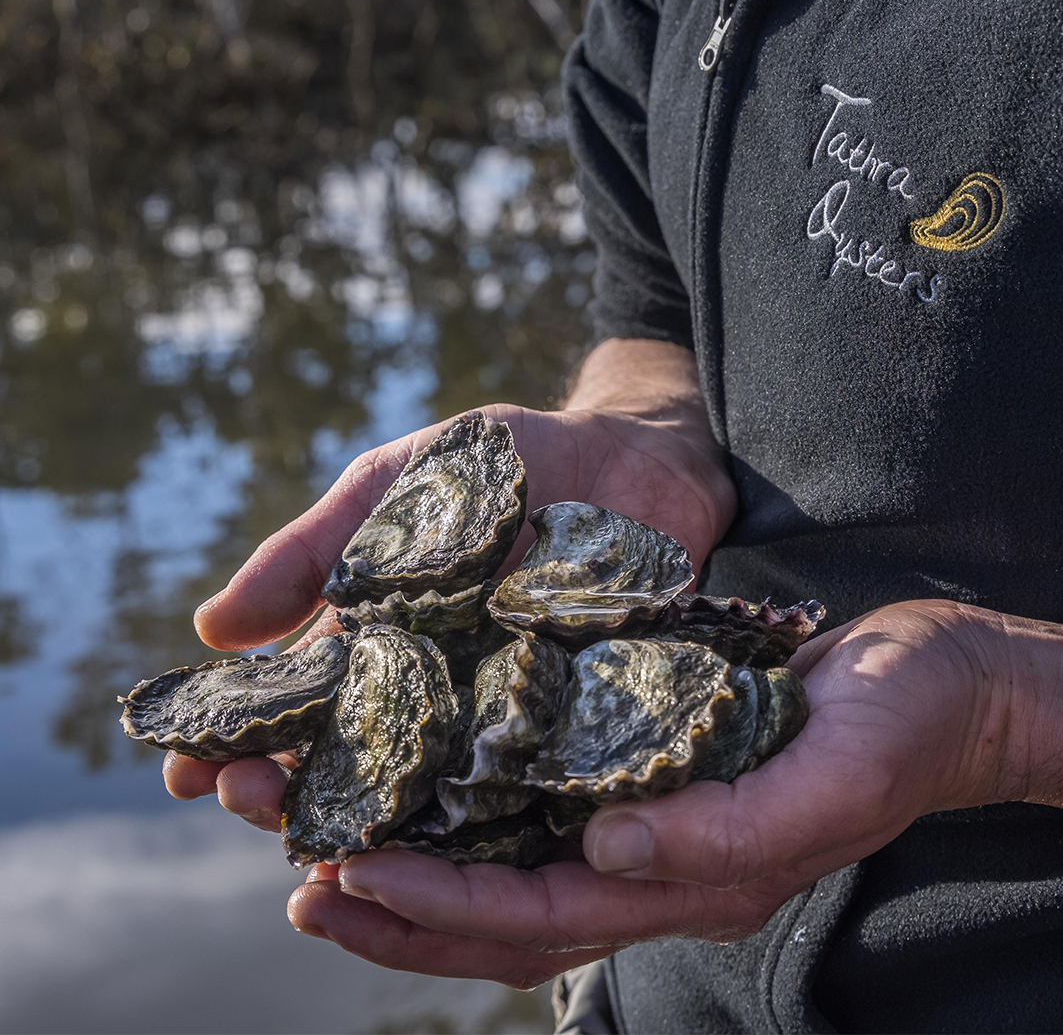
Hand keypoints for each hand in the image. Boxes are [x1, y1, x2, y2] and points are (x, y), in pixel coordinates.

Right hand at [164, 339, 735, 825]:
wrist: (633, 455)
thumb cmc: (504, 463)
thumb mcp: (395, 486)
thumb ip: (314, 550)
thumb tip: (212, 627)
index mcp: (380, 641)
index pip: (296, 705)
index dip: (238, 741)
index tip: (187, 770)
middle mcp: (436, 693)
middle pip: (356, 763)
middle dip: (295, 792)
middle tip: (249, 807)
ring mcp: (505, 713)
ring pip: (434, 792)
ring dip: (382, 828)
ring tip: (335, 850)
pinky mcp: (581, 723)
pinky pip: (536, 778)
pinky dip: (497, 813)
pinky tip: (458, 846)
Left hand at [281, 599, 1062, 986]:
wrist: (935, 683)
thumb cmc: (896, 725)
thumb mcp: (831, 776)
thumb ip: (728, 833)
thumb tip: (606, 850)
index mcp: (694, 882)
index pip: (540, 913)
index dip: (439, 907)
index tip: (349, 879)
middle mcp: (656, 866)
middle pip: (505, 914)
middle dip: (401, 910)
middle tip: (305, 888)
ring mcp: (650, 823)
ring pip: (512, 868)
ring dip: (422, 870)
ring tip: (332, 856)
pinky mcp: (646, 768)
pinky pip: (543, 805)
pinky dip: (474, 809)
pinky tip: (425, 786)